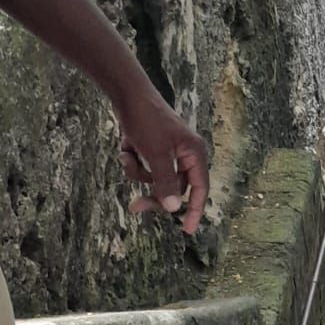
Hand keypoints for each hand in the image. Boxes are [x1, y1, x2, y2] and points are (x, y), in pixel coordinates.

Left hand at [115, 90, 209, 234]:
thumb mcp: (156, 154)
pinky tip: (126, 145)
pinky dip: (132, 160)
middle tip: (135, 206)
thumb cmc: (146, 121)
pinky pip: (144, 166)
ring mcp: (168, 151)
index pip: (199, 187)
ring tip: (127, 155)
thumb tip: (175, 208)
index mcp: (194, 153)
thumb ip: (166, 182)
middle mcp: (185, 153)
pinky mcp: (153, 148)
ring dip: (137, 171)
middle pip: (173, 187)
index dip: (195, 209)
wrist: (127, 94)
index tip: (187, 230)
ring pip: (155, 177)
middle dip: (153, 192)